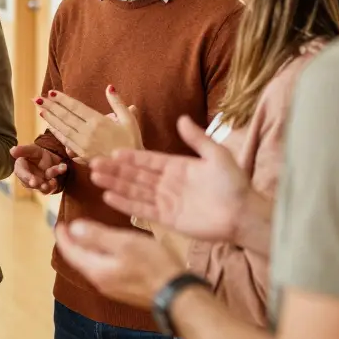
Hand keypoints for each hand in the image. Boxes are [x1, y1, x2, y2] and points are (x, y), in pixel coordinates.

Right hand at [9, 144, 68, 193]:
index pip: (21, 173)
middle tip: (43, 185)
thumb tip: (12, 150)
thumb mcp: (32, 150)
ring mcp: (39, 184)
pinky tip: (61, 173)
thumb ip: (23, 150)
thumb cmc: (37, 154)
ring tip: (54, 182)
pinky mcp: (48, 187)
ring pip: (42, 187)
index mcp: (21, 168)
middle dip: (38, 184)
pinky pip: (51, 188)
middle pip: (31, 183)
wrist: (51, 158)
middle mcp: (29, 178)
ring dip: (48, 185)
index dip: (26, 177)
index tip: (33, 182)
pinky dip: (56, 184)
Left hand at [38, 86, 141, 164]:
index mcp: (99, 121)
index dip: (62, 99)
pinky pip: (66, 141)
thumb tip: (109, 87)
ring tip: (40, 109)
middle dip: (50, 106)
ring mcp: (83, 144)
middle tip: (37, 98)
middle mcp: (88, 132)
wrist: (130, 167)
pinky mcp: (81, 155)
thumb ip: (117, 103)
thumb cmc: (131, 141)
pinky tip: (49, 126)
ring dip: (50, 118)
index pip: (76, 107)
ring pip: (63, 128)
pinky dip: (56, 133)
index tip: (51, 92)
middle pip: (65, 116)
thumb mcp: (129, 120)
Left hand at [54, 219, 184, 308]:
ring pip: (92, 265)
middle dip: (73, 244)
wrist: (177, 295)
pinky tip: (108, 251)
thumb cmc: (152, 266)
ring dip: (86, 250)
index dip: (63, 237)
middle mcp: (100, 282)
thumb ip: (97, 236)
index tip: (57, 224)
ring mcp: (113, 288)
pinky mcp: (125, 289)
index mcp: (96, 270)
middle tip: (69, 229)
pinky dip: (99, 257)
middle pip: (80, 260)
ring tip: (85, 237)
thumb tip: (73, 228)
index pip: (71, 252)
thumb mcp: (124, 244)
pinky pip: (104, 270)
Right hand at [90, 115, 251, 242]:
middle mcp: (168, 183)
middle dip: (115, 170)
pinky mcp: (167, 219)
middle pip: (136, 175)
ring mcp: (166, 201)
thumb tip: (182, 118)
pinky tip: (109, 197)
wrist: (244, 214)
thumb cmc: (234, 184)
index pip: (148, 160)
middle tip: (94, 164)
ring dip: (115, 184)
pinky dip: (125, 204)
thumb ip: (197, 138)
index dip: (131, 157)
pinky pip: (142, 210)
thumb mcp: (217, 155)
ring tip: (95, 178)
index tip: (112, 152)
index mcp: (178, 167)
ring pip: (134, 191)